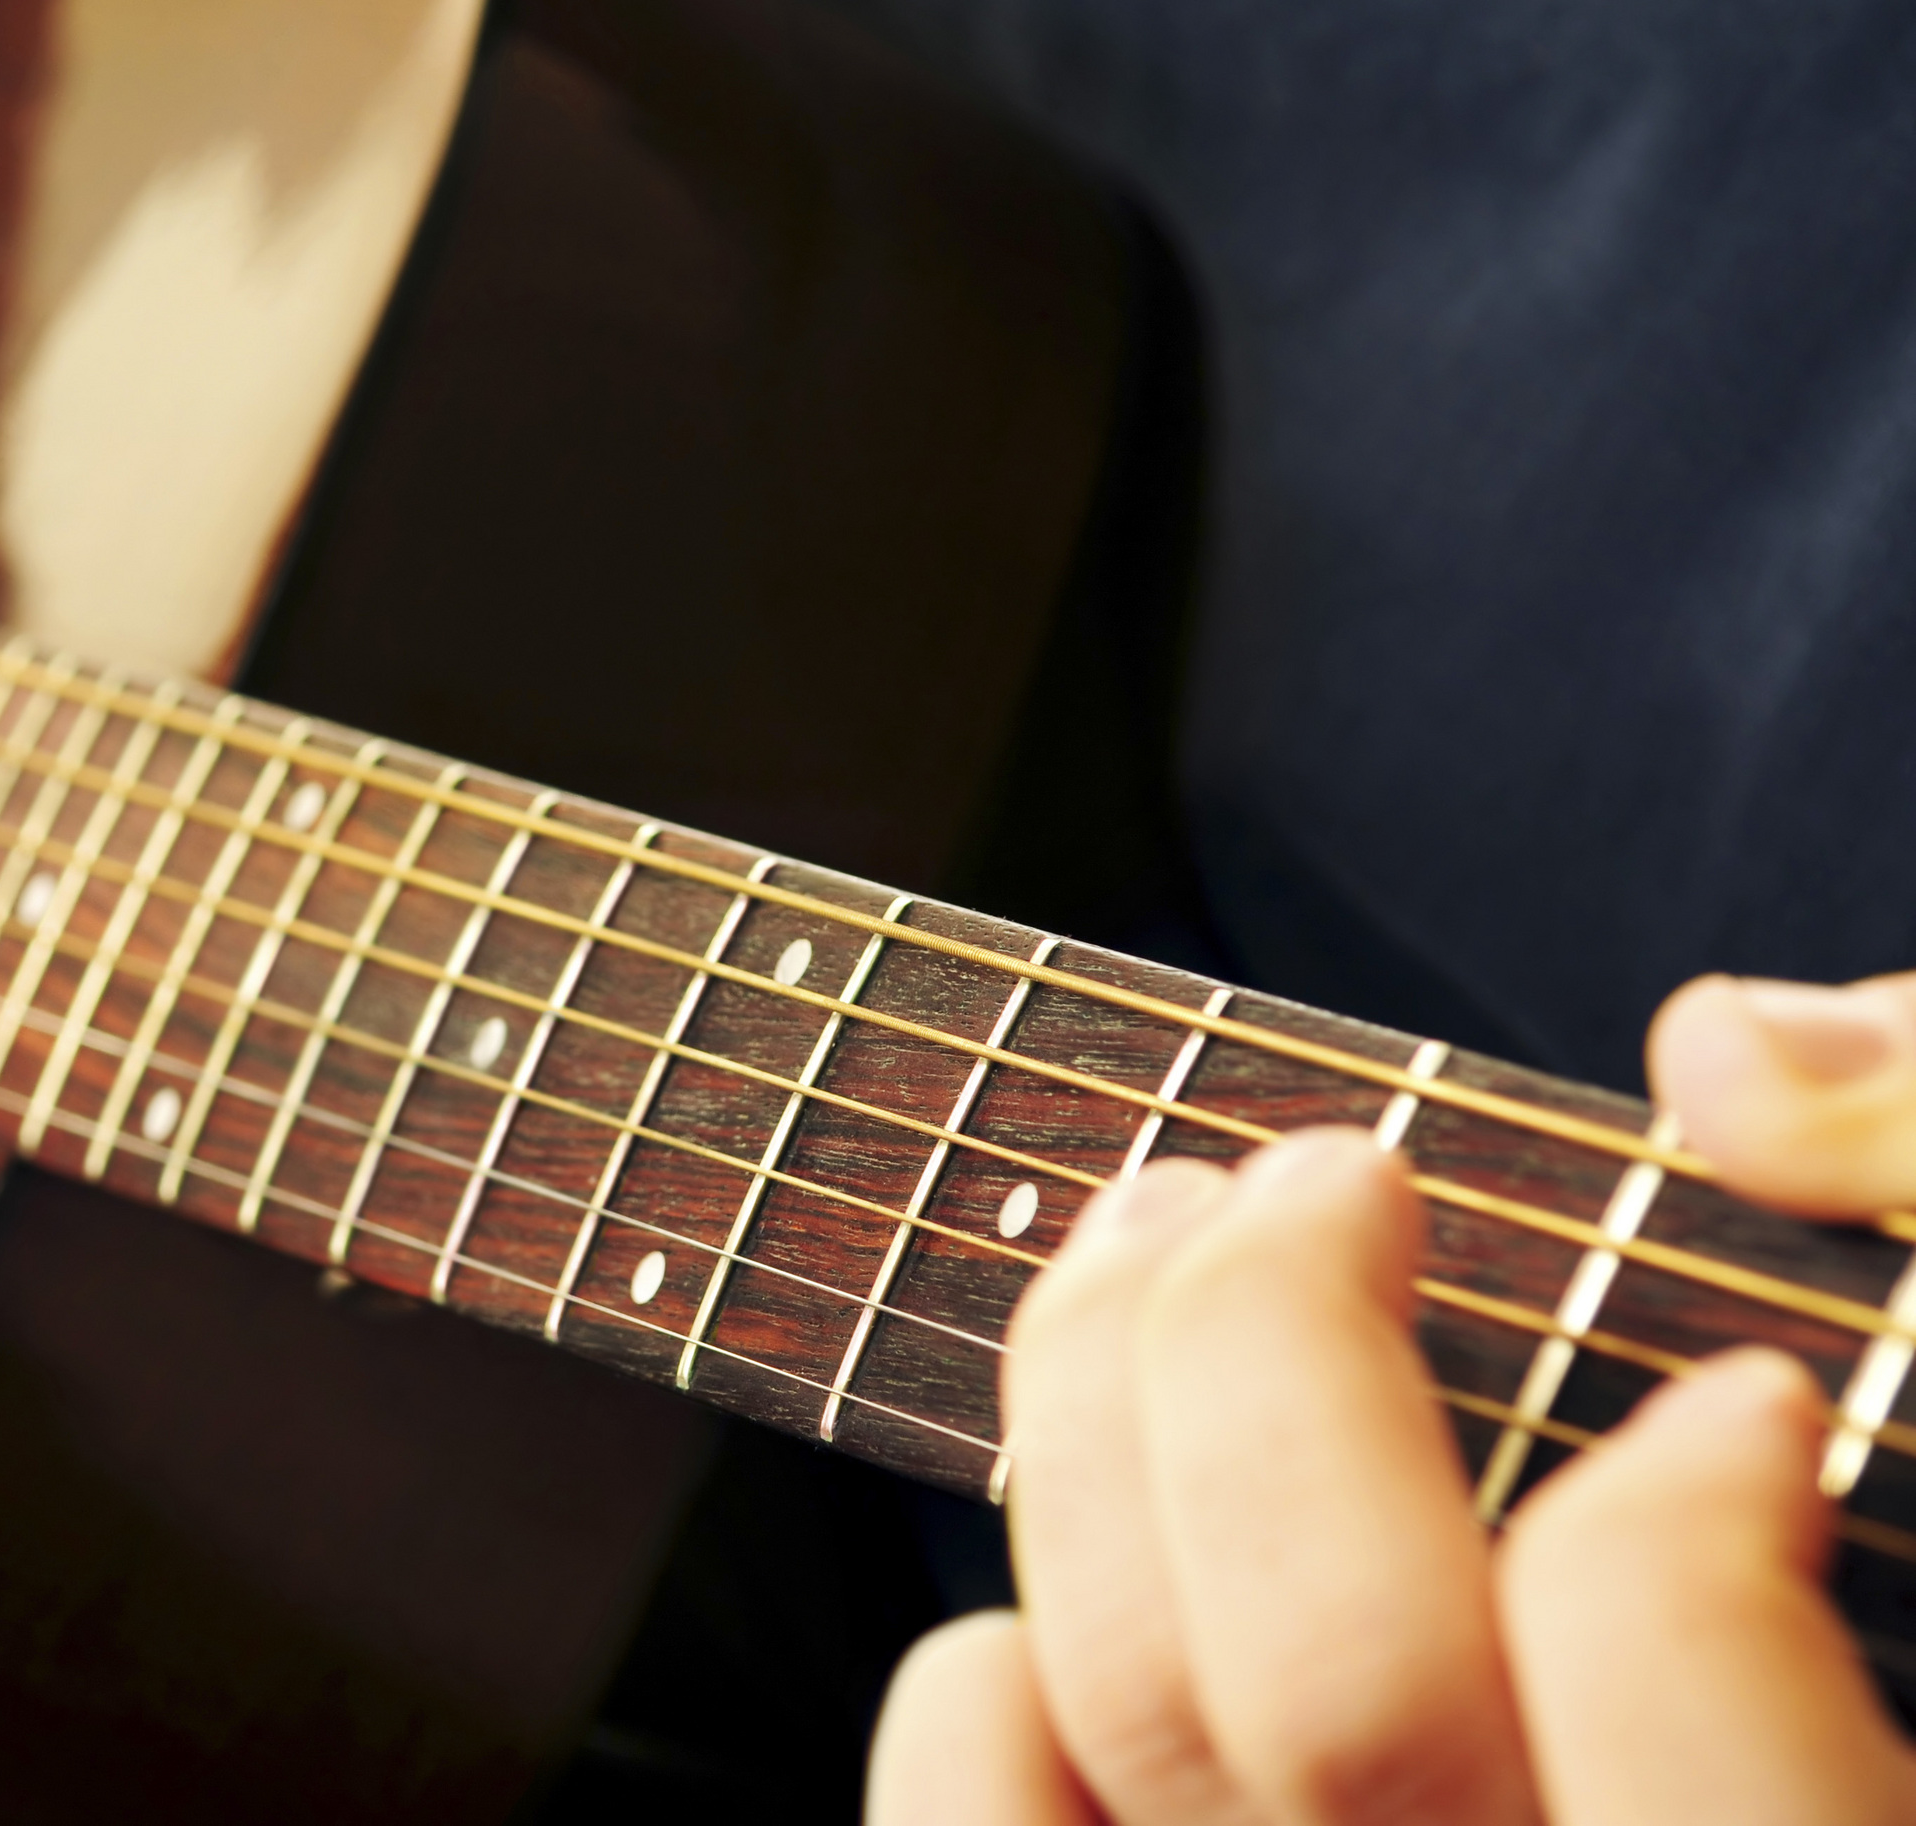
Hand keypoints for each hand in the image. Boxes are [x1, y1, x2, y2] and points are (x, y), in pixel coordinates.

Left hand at [867, 972, 1915, 1823]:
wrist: (1706, 1791)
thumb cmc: (1857, 1611)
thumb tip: (1728, 1062)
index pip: (1658, 1688)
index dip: (1682, 1515)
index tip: (1744, 1404)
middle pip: (1333, 1684)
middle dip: (1281, 1347)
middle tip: (1333, 1177)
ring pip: (1125, 1720)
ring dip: (1092, 1431)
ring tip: (1158, 1241)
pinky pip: (985, 1808)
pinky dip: (989, 1669)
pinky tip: (1090, 1547)